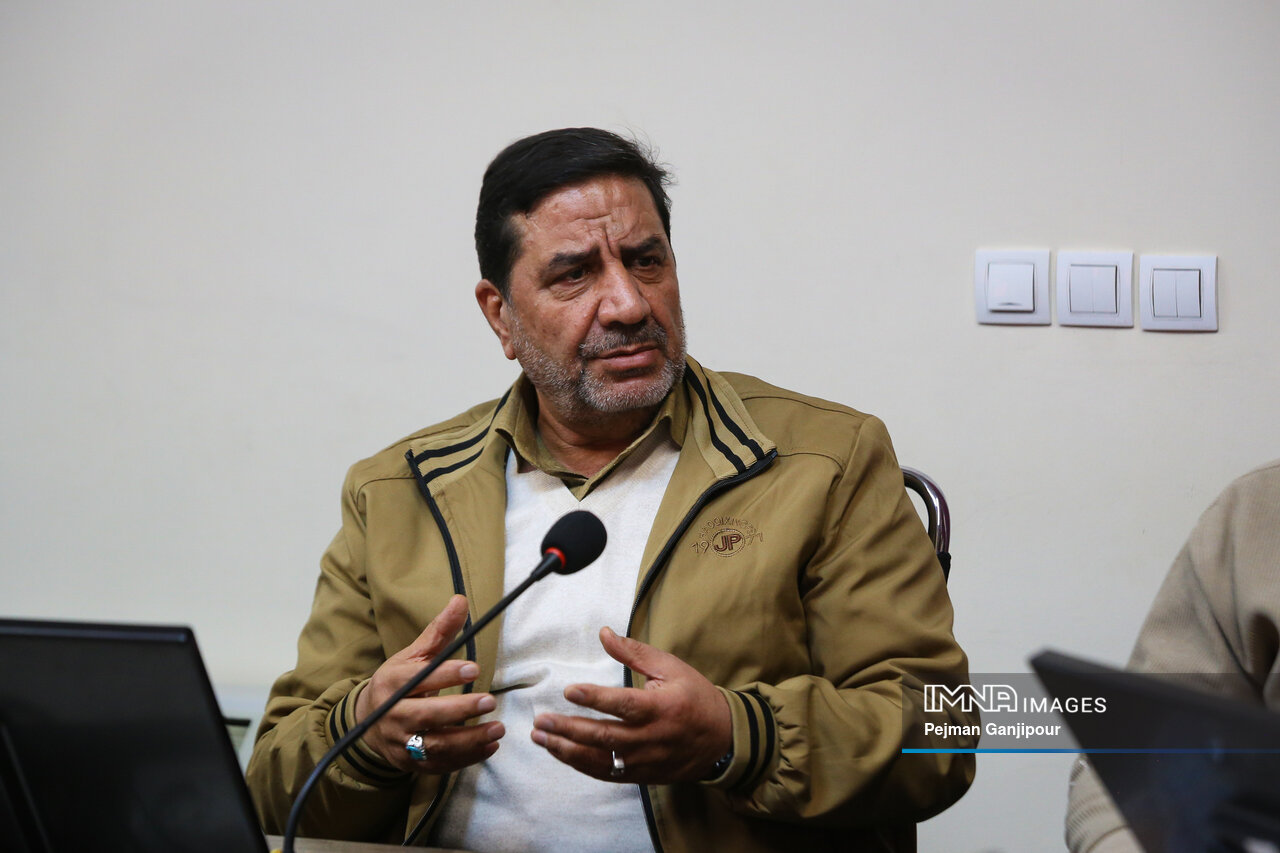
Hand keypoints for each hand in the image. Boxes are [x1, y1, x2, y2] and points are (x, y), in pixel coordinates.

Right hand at [355, 595, 503, 773]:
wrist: (368, 721)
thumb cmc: (398, 683)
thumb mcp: (413, 655)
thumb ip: (439, 632)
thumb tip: (461, 601)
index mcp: (393, 683)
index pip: (419, 679)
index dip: (446, 674)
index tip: (474, 669)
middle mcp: (393, 715)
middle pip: (425, 716)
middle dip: (459, 710)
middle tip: (490, 701)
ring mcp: (400, 742)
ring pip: (434, 746)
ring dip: (468, 740)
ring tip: (497, 729)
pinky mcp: (410, 764)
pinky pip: (439, 765)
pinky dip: (466, 759)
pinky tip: (490, 747)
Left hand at [530, 627, 730, 783]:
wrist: (723, 740)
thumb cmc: (696, 697)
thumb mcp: (671, 667)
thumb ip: (635, 652)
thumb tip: (604, 633)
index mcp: (660, 708)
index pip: (623, 705)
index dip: (595, 698)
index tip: (569, 691)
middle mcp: (651, 738)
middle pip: (604, 736)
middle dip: (569, 729)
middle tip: (540, 721)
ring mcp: (645, 760)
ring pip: (601, 760)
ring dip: (567, 750)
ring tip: (541, 739)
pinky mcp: (641, 775)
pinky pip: (607, 773)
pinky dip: (581, 765)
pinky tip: (561, 753)